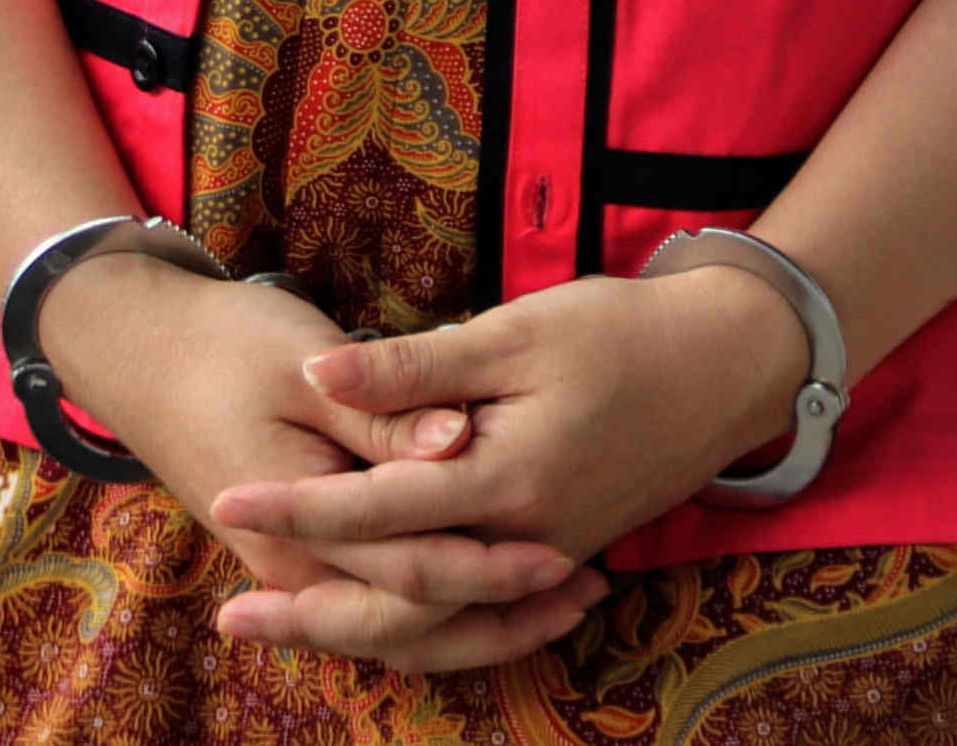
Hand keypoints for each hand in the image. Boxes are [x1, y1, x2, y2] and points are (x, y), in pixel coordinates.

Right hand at [35, 259, 605, 675]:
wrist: (141, 352)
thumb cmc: (226, 344)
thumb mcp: (303, 362)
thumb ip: (384, 411)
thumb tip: (457, 442)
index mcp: (299, 519)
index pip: (413, 567)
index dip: (492, 567)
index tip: (562, 556)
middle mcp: (299, 565)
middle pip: (414, 621)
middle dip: (503, 615)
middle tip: (588, 590)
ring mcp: (299, 568)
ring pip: (401, 629)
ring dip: (482, 624)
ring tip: (566, 603)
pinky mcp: (307, 555)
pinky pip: (382, 605)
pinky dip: (444, 608)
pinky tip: (501, 590)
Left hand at [203, 266, 813, 653]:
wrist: (731, 364)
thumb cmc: (623, 332)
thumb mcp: (517, 331)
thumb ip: (415, 367)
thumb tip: (315, 376)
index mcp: (506, 481)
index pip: (378, 509)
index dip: (298, 504)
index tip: (226, 496)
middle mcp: (524, 538)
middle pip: (401, 599)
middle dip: (312, 608)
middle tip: (230, 612)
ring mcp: (548, 555)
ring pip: (439, 619)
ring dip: (359, 625)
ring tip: (286, 622)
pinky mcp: (562, 551)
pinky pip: (479, 608)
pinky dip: (425, 621)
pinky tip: (378, 614)